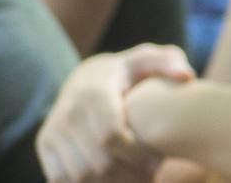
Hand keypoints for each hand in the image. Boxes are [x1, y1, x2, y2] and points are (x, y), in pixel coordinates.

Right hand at [37, 45, 194, 182]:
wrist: (83, 78)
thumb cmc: (127, 73)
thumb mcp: (149, 60)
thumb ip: (170, 62)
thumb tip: (186, 76)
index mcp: (93, 92)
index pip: (111, 136)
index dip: (136, 156)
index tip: (158, 162)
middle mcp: (67, 112)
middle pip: (97, 161)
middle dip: (128, 175)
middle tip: (151, 176)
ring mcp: (52, 130)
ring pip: (80, 175)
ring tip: (136, 180)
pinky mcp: (44, 145)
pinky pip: (62, 179)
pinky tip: (115, 180)